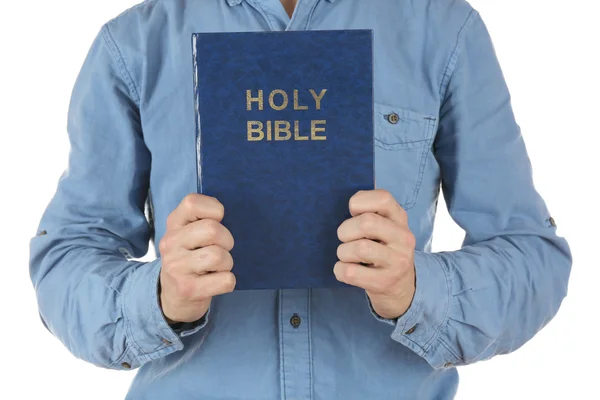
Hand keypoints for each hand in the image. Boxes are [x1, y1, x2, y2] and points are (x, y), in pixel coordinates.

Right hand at [158, 194, 234, 323]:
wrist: (172, 295)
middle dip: (227, 240)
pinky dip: (228, 281)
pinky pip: (225, 280)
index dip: (213, 209)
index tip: (217, 221)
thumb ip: (203, 220)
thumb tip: (230, 215)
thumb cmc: (190, 258)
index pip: (192, 203)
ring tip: (218, 267)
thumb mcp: (188, 234)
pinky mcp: (187, 289)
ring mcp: (176, 267)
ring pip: (219, 256)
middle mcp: (170, 243)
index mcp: (173, 224)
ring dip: (227, 262)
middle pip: (212, 230)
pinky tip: (217, 281)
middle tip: (223, 249)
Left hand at [334, 189, 415, 319]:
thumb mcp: (384, 226)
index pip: (383, 198)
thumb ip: (371, 210)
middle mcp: (404, 238)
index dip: (359, 202)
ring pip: (358, 248)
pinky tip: (345, 269)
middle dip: (346, 229)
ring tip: (346, 255)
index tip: (353, 213)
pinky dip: (340, 270)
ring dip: (343, 251)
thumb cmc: (382, 249)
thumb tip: (352, 198)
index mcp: (400, 218)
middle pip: (367, 223)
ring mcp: (397, 262)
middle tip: (344, 237)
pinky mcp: (385, 282)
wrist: (400, 287)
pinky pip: (350, 272)